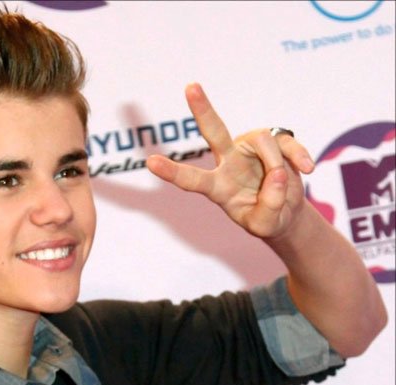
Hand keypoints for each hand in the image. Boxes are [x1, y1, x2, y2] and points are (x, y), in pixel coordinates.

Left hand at [146, 83, 315, 238]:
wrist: (285, 212)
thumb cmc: (265, 218)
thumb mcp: (264, 225)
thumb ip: (269, 206)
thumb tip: (277, 173)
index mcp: (217, 187)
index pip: (192, 179)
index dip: (172, 172)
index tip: (150, 163)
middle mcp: (229, 161)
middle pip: (214, 132)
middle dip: (202, 109)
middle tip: (190, 86)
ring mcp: (250, 148)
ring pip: (264, 141)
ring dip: (278, 165)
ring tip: (283, 184)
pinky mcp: (275, 142)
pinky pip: (287, 143)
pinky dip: (299, 157)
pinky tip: (307, 170)